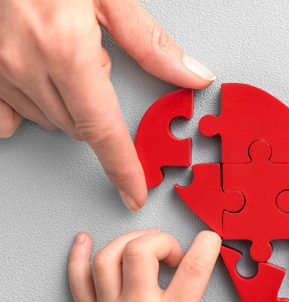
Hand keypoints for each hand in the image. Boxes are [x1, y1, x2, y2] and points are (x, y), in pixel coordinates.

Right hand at [0, 0, 214, 210]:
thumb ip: (152, 44)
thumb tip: (192, 76)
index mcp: (66, 49)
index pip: (104, 131)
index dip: (123, 168)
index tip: (134, 193)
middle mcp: (28, 66)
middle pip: (81, 128)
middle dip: (99, 111)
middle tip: (94, 66)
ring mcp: (0, 72)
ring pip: (52, 122)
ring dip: (70, 104)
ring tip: (65, 59)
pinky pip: (10, 117)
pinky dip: (32, 110)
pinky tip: (39, 87)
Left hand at [69, 230, 274, 301]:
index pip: (194, 268)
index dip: (207, 245)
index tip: (211, 241)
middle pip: (141, 251)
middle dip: (161, 240)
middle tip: (172, 254)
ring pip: (108, 259)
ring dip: (125, 242)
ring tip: (141, 246)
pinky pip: (76, 280)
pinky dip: (77, 256)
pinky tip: (84, 241)